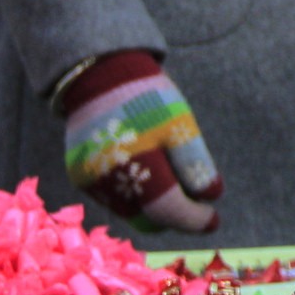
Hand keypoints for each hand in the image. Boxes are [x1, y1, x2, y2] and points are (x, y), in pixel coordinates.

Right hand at [59, 51, 222, 233]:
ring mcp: (89, 181)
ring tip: (176, 184)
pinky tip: (149, 175)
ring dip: (154, 207)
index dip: (193, 219)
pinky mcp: (80, 176)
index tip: (214, 220)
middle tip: (199, 206)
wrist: (101, 74)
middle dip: (176, 217)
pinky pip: (112, 199)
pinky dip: (134, 196)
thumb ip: (195, 164)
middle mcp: (106, 180)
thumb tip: (211, 197)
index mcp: (135, 163)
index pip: (168, 209)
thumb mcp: (181, 125)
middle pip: (148, 218)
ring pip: (130, 212)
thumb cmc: (149, 98)